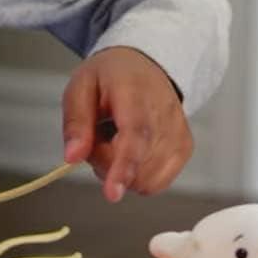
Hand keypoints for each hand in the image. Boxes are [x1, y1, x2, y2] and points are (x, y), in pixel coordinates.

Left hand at [61, 47, 192, 201]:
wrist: (143, 65)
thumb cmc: (110, 77)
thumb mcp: (80, 88)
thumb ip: (76, 123)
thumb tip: (73, 157)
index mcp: (136, 92)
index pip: (136, 135)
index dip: (124, 167)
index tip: (112, 193)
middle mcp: (165, 112)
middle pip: (138, 164)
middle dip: (106, 163)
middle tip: (98, 137)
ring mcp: (179, 132)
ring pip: (147, 179)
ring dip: (122, 171)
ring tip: (115, 141)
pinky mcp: (184, 148)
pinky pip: (157, 182)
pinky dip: (138, 176)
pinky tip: (132, 152)